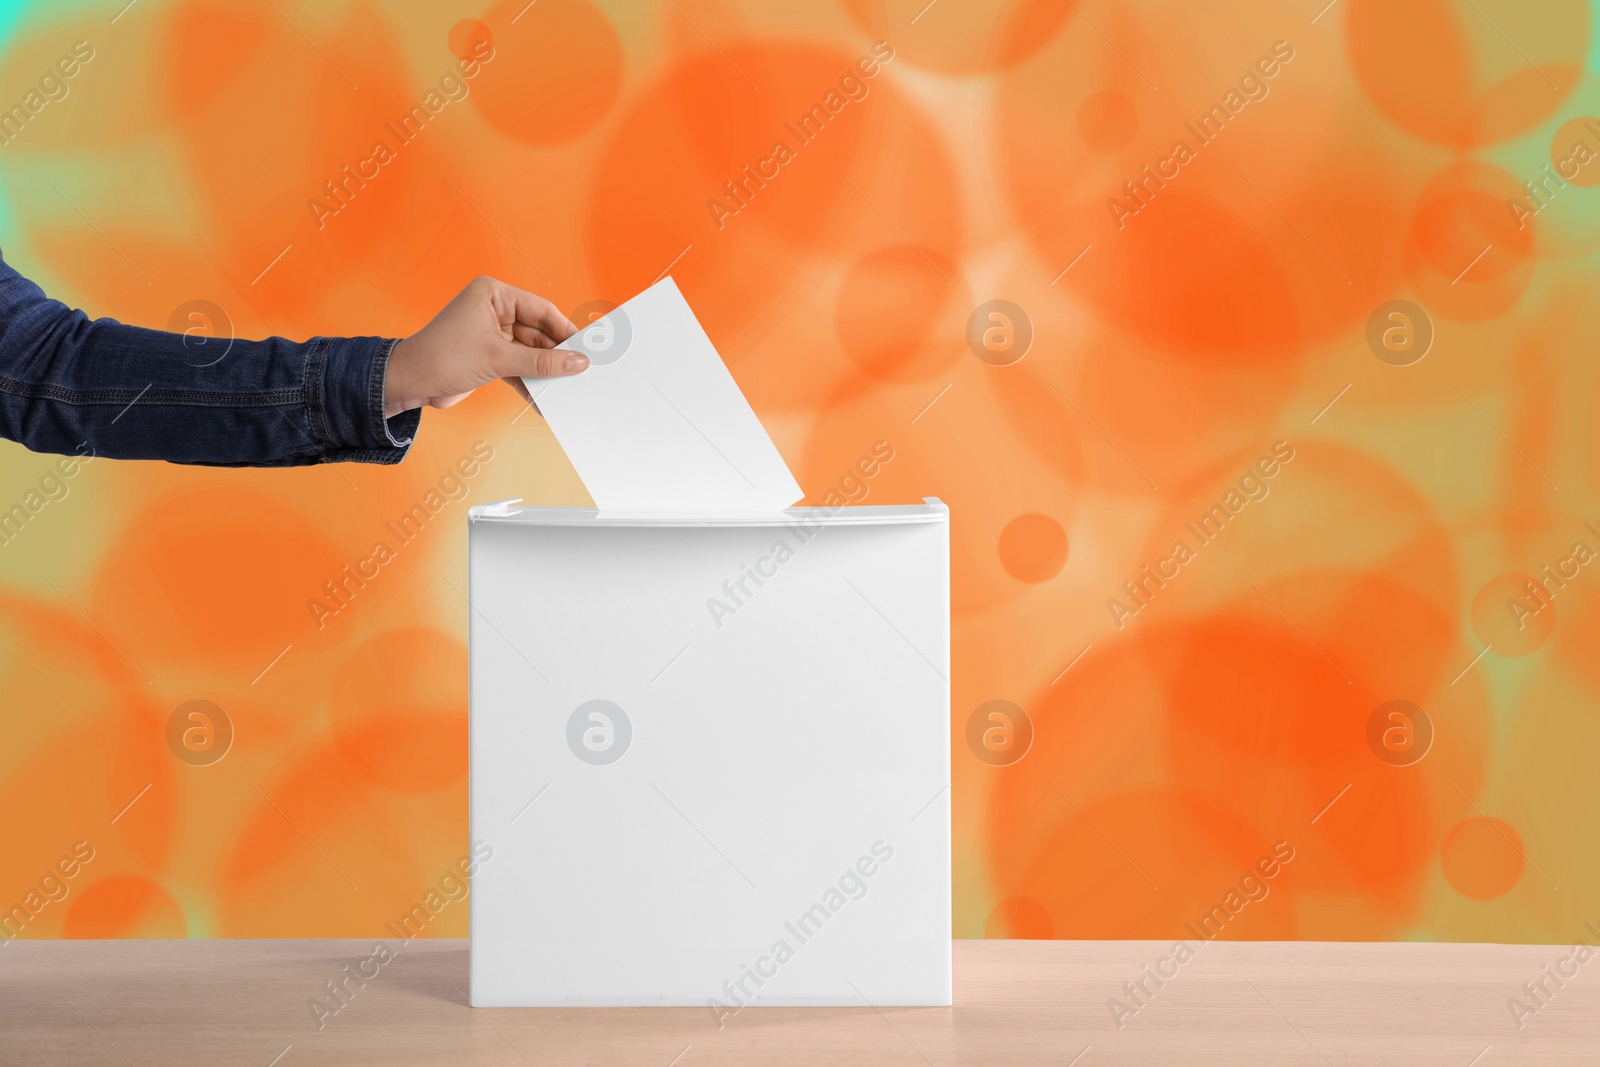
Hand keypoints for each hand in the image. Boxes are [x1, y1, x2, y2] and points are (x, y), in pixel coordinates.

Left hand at [383, 276, 587, 417]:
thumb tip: (577, 362)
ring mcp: (492, 333)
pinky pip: (519, 366)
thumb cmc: (442, 358)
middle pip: (538, 332)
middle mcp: (494, 310)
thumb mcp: (498, 359)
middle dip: (556, 356)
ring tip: (565, 389)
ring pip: (530, 351)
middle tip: (580, 374)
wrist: (409, 383)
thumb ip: (541, 361)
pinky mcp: (490, 355)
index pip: (541, 310)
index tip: (586, 350)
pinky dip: (530, 381)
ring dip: (544, 372)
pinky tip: (543, 399)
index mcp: (494, 294)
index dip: (565, 331)